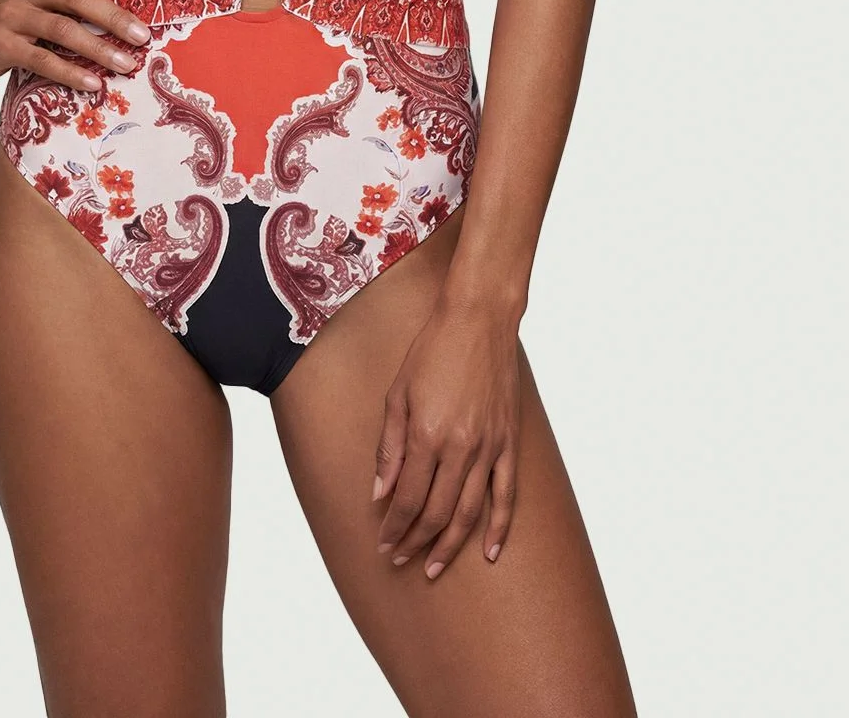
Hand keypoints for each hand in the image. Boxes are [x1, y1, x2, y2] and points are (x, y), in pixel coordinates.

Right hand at [0, 0, 149, 87]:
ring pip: (63, 30)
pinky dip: (71, 72)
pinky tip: (94, 83)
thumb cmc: (16, 18)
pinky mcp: (1, 45)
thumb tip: (133, 14)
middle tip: (142, 35)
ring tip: (126, 64)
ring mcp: (11, 15)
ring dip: (99, 48)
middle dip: (114, 16)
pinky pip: (43, 59)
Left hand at [372, 285, 521, 578]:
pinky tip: (491, 552)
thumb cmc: (432, 350)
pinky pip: (506, 494)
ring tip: (434, 568)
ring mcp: (488, 447)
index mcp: (426, 434)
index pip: (407, 497)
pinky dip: (499, 527)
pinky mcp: (508, 442)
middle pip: (435, 511)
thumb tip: (378, 492)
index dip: (394, 526)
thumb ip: (389, 445)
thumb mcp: (397, 392)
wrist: (479, 321)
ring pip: (468, 512)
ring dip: (450, 545)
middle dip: (415, 542)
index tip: (383, 544)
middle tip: (400, 560)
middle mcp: (459, 447)